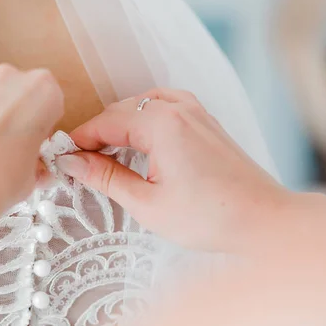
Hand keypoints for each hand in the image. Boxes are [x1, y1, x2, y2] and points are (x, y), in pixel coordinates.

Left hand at [0, 37, 62, 267]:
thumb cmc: (2, 182)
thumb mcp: (32, 177)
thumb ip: (35, 163)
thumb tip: (36, 170)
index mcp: (45, 92)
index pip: (49, 103)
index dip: (39, 125)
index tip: (30, 144)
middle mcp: (12, 76)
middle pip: (16, 91)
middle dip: (11, 113)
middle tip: (1, 147)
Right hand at [56, 88, 290, 251]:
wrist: (263, 220)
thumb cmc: (210, 217)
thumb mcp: (147, 203)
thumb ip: (104, 177)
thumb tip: (71, 163)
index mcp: (160, 123)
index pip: (103, 123)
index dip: (78, 142)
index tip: (61, 160)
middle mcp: (177, 107)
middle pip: (119, 112)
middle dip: (96, 135)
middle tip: (80, 165)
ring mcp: (194, 110)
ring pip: (139, 106)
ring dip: (118, 126)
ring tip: (106, 155)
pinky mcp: (205, 119)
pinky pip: (163, 106)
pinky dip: (142, 119)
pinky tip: (139, 140)